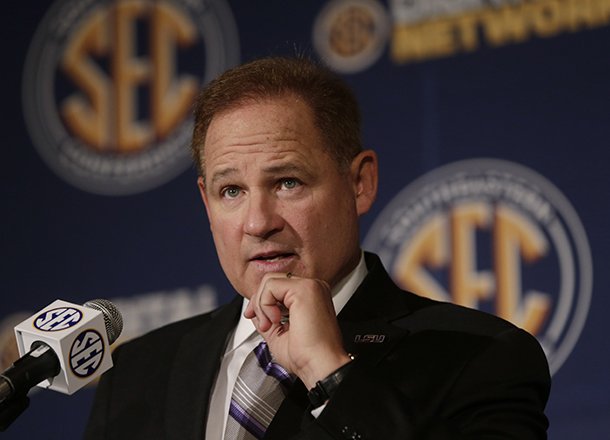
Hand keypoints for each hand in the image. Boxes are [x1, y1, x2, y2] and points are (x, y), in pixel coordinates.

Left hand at [244, 272, 351, 388]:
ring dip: (261, 305)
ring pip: (269, 281)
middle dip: (258, 302)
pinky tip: (275, 320)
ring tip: (270, 325)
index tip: (256, 318)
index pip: (278, 287)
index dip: (261, 301)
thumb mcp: (279, 333)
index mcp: (310, 297)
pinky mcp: (304, 289)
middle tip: (262, 324)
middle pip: (272, 280)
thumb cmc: (308, 357)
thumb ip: (267, 317)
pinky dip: (265, 304)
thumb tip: (255, 311)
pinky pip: (271, 286)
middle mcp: (312, 289)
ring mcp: (310, 286)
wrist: (320, 365)